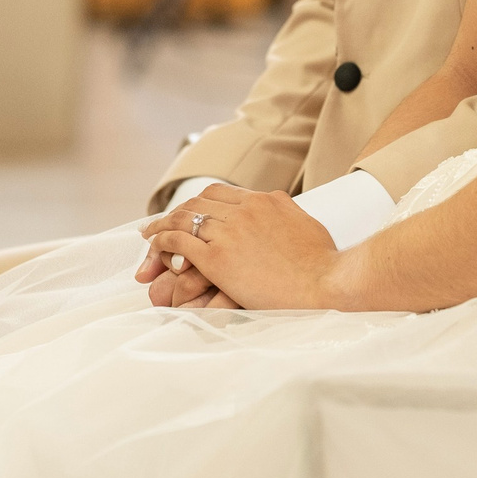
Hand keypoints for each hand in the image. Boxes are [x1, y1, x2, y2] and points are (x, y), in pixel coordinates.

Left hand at [139, 184, 341, 312]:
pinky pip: (179, 242)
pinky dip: (161, 242)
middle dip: (177, 214)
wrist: (327, 284)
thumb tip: (282, 213)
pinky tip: (153, 246)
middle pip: (199, 202)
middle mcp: (245, 209)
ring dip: (162, 227)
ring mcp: (230, 231)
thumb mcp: (306, 226)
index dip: (199, 204)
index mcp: (267, 200)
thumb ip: (286, 216)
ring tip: (149, 235)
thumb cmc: (324, 264)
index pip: (221, 194)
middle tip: (162, 226)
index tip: (189, 215)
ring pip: (184, 219)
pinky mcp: (217, 257)